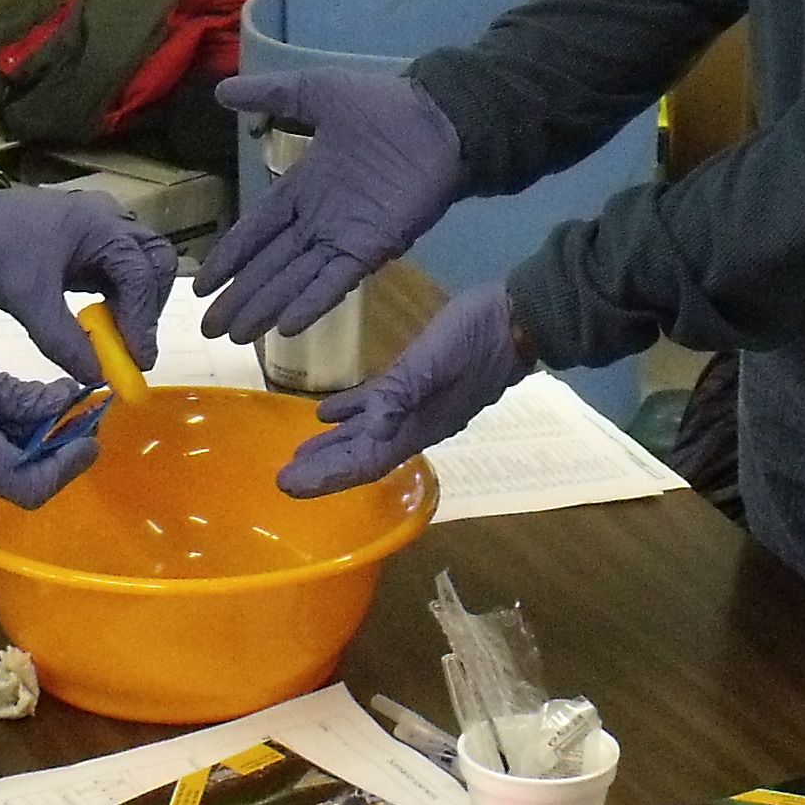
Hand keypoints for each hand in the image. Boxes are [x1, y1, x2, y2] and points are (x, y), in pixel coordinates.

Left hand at [0, 185, 174, 386]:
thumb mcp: (26, 298)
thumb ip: (63, 339)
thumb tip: (96, 376)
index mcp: (102, 226)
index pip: (141, 276)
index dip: (142, 322)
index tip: (136, 361)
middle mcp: (111, 221)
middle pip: (157, 262)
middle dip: (151, 305)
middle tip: (135, 344)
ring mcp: (100, 228)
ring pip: (141, 263)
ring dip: (138, 300)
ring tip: (119, 336)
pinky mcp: (87, 240)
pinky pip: (119, 267)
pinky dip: (119, 295)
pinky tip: (102, 320)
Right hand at [195, 71, 464, 342]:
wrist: (440, 118)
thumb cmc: (383, 106)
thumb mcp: (316, 92)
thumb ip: (269, 96)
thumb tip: (220, 91)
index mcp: (302, 188)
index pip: (255, 231)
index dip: (229, 258)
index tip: (200, 285)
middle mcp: (317, 221)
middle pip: (268, 266)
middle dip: (238, 297)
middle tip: (208, 329)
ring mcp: (344, 237)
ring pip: (294, 280)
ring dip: (265, 308)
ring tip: (235, 337)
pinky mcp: (372, 247)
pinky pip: (335, 281)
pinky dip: (311, 303)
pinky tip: (284, 326)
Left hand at [275, 281, 525, 497]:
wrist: (519, 319)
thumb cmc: (476, 337)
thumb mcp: (434, 360)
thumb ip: (401, 393)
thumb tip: (369, 430)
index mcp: (417, 425)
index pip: (364, 463)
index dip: (327, 477)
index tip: (289, 486)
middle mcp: (415, 424)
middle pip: (362, 456)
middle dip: (325, 469)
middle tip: (284, 479)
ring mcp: (420, 405)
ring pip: (368, 434)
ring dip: (335, 445)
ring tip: (300, 454)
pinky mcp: (421, 382)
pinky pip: (379, 405)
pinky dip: (352, 412)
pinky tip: (328, 412)